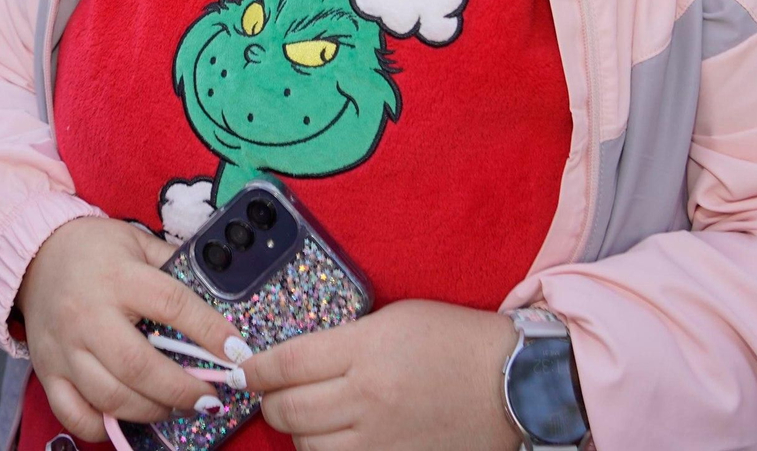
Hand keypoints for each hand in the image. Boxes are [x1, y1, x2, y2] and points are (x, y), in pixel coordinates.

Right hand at [18, 217, 244, 440]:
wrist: (34, 252)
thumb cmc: (94, 248)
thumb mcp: (137, 242)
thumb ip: (172, 265)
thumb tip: (217, 293)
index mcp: (118, 277)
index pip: (172, 305)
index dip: (209, 331)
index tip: (236, 352)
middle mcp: (89, 316)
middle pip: (139, 365)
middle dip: (182, 389)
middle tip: (211, 398)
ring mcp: (65, 349)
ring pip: (110, 396)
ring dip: (152, 410)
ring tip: (179, 408)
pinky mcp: (47, 371)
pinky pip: (74, 414)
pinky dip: (103, 426)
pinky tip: (130, 417)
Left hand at [242, 300, 519, 450]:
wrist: (512, 382)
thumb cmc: (454, 338)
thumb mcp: (394, 318)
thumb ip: (342, 338)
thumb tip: (295, 359)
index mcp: (367, 350)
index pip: (288, 363)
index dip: (256, 368)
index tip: (244, 368)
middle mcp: (367, 398)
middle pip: (288, 409)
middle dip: (271, 400)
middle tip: (276, 390)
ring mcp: (380, 439)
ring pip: (307, 445)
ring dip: (298, 430)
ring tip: (309, 413)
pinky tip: (335, 437)